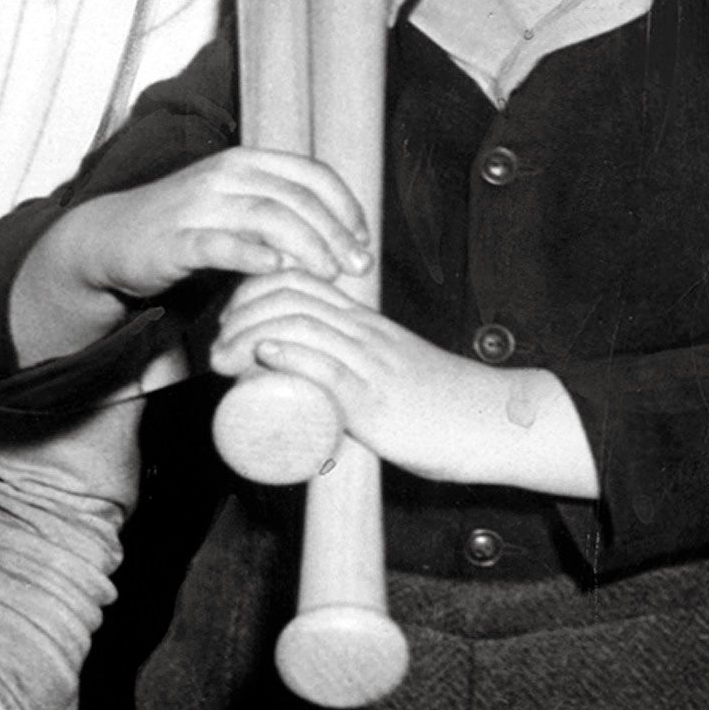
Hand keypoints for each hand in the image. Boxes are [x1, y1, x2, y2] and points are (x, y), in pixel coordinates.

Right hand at [12, 152, 368, 362]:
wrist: (110, 239)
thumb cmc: (183, 228)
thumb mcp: (235, 207)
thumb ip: (278, 211)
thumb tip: (336, 234)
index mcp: (246, 162)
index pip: (311, 174)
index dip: (345, 206)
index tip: (363, 241)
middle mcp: (225, 176)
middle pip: (297, 197)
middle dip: (336, 232)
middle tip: (358, 266)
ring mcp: (199, 206)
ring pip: (268, 217)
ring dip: (307, 246)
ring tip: (328, 275)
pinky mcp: (175, 241)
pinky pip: (220, 244)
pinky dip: (253, 255)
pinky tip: (277, 270)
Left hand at [211, 272, 599, 496]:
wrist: (492, 426)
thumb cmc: (441, 410)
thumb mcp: (389, 379)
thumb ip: (354, 379)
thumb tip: (311, 398)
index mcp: (365, 326)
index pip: (302, 282)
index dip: (254, 290)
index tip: (229, 319)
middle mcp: (365, 335)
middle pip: (291, 296)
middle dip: (239, 313)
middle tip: (216, 346)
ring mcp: (371, 365)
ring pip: (302, 327)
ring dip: (248, 336)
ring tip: (222, 358)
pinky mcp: (376, 400)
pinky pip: (331, 367)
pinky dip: (291, 355)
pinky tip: (264, 354)